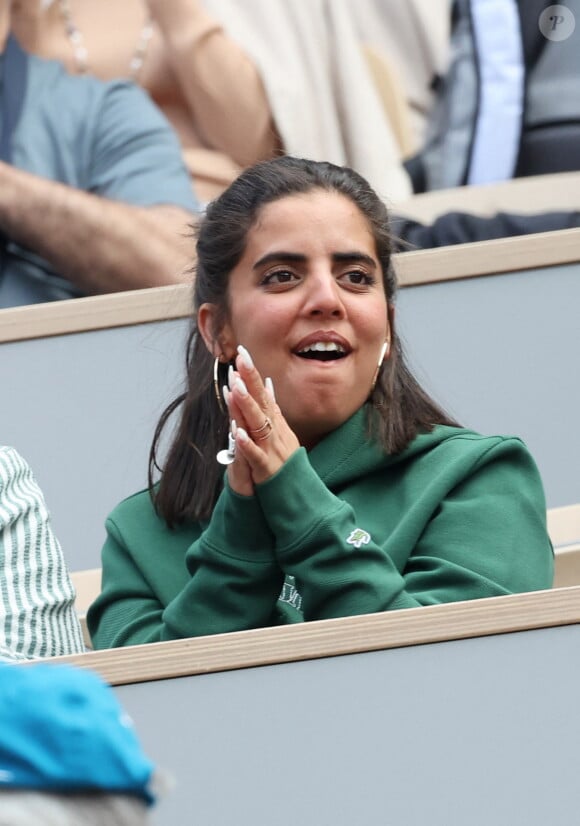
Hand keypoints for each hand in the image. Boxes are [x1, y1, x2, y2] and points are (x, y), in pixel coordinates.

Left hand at [225, 345, 299, 489]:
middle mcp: (275, 431)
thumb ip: (272, 408)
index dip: (252, 373)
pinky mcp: (267, 468)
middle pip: (262, 402)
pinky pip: (256, 455)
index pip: (263, 392)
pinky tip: (238, 433)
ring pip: (258, 424)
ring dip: (247, 406)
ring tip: (236, 387)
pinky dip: (247, 444)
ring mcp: (272, 449)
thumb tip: (268, 384)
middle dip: (251, 380)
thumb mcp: (281, 430)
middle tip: (241, 358)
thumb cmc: (284, 459)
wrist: (296, 491)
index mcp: (275, 422)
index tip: (242, 352)